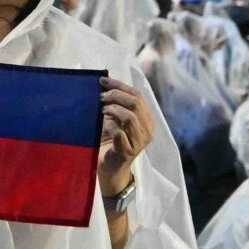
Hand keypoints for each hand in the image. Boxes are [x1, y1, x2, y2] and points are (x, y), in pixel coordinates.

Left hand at [98, 75, 156, 197]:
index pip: (137, 95)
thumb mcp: (116, 119)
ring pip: (130, 118)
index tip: (102, 81)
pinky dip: (109, 126)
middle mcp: (147, 130)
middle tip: (101, 97)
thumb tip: (103, 83)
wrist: (109, 168)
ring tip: (102, 111)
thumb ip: (116, 104)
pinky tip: (103, 127)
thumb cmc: (111, 141)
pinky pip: (119, 133)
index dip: (120, 85)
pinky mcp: (127, 152)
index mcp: (147, 119)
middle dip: (116, 96)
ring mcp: (139, 142)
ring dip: (113, 110)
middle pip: (135, 104)